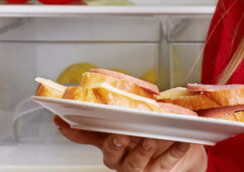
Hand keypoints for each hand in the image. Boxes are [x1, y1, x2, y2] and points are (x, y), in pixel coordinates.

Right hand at [54, 116, 205, 171]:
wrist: (181, 148)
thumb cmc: (154, 128)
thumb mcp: (138, 115)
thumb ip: (125, 104)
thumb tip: (107, 81)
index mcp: (111, 139)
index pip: (87, 136)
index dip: (73, 130)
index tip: (61, 119)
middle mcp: (120, 156)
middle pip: (110, 153)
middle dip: (114, 145)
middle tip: (120, 135)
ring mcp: (138, 165)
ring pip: (134, 164)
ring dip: (141, 152)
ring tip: (150, 140)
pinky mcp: (159, 170)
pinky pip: (166, 162)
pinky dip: (174, 151)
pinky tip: (182, 140)